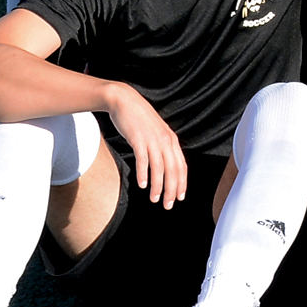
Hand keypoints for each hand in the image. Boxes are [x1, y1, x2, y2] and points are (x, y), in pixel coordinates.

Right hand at [106, 84, 186, 207]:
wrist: (125, 101)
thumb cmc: (140, 120)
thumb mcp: (155, 133)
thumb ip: (161, 148)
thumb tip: (164, 166)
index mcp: (171, 140)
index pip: (181, 165)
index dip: (182, 183)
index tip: (180, 197)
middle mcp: (166, 140)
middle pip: (173, 170)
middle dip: (172, 190)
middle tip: (168, 205)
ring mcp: (152, 139)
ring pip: (159, 168)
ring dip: (158, 186)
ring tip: (155, 200)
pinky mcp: (138, 139)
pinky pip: (143, 160)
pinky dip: (143, 174)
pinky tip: (142, 185)